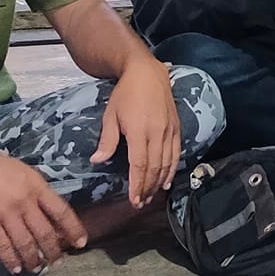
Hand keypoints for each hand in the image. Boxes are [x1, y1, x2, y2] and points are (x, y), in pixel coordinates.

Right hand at [0, 138, 87, 275]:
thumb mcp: (21, 171)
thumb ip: (34, 190)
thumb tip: (44, 210)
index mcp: (36, 185)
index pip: (61, 211)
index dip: (73, 228)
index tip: (81, 242)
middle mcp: (25, 201)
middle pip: (45, 232)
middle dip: (54, 250)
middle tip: (57, 262)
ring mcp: (6, 213)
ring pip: (26, 243)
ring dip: (33, 258)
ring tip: (37, 268)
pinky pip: (3, 246)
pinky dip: (11, 259)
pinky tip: (16, 268)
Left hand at [92, 54, 181, 207]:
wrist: (147, 73)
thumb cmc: (125, 94)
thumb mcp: (110, 115)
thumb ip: (107, 140)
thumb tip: (97, 161)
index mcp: (139, 131)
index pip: (139, 165)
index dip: (137, 184)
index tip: (134, 200)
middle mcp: (158, 134)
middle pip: (155, 168)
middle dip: (148, 188)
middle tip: (140, 203)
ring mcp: (170, 131)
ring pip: (167, 164)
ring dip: (160, 182)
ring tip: (152, 196)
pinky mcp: (177, 129)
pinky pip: (176, 154)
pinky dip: (172, 170)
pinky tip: (167, 181)